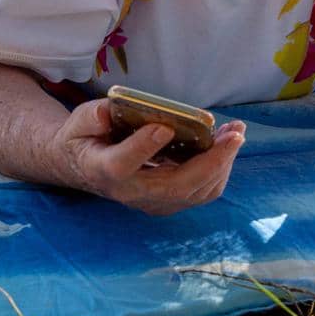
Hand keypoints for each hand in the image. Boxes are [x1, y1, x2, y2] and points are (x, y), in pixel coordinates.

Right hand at [55, 98, 246, 215]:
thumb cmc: (84, 138)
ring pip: (196, 191)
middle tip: (234, 133)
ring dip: (222, 163)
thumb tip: (109, 114)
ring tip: (235, 131)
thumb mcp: (79, 121)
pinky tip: (226, 143)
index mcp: (104, 169)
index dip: (144, 147)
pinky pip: (201, 192)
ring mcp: (152, 202)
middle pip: (176, 185)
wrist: (84, 167)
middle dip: (212, 160)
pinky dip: (220, 168)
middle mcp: (131, 192)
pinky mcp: (168, 201)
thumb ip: (93, 117)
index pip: (123, 164)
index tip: (165, 127)